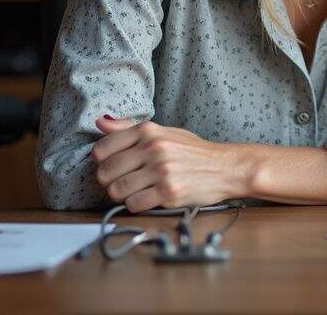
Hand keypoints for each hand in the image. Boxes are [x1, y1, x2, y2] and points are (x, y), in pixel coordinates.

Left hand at [91, 116, 248, 212]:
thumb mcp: (163, 132)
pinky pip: (134, 204)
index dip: (102, 162)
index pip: (102, 149)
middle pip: (106, 172)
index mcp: (148, 131)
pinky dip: (136, 204)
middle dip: (109, 182)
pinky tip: (148, 198)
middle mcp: (154, 148)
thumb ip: (129, 128)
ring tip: (136, 191)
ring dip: (122, 195)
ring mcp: (161, 170)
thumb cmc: (193, 152)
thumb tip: (100, 122)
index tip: (112, 166)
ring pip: (117, 190)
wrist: (225, 167)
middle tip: (122, 182)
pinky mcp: (168, 191)